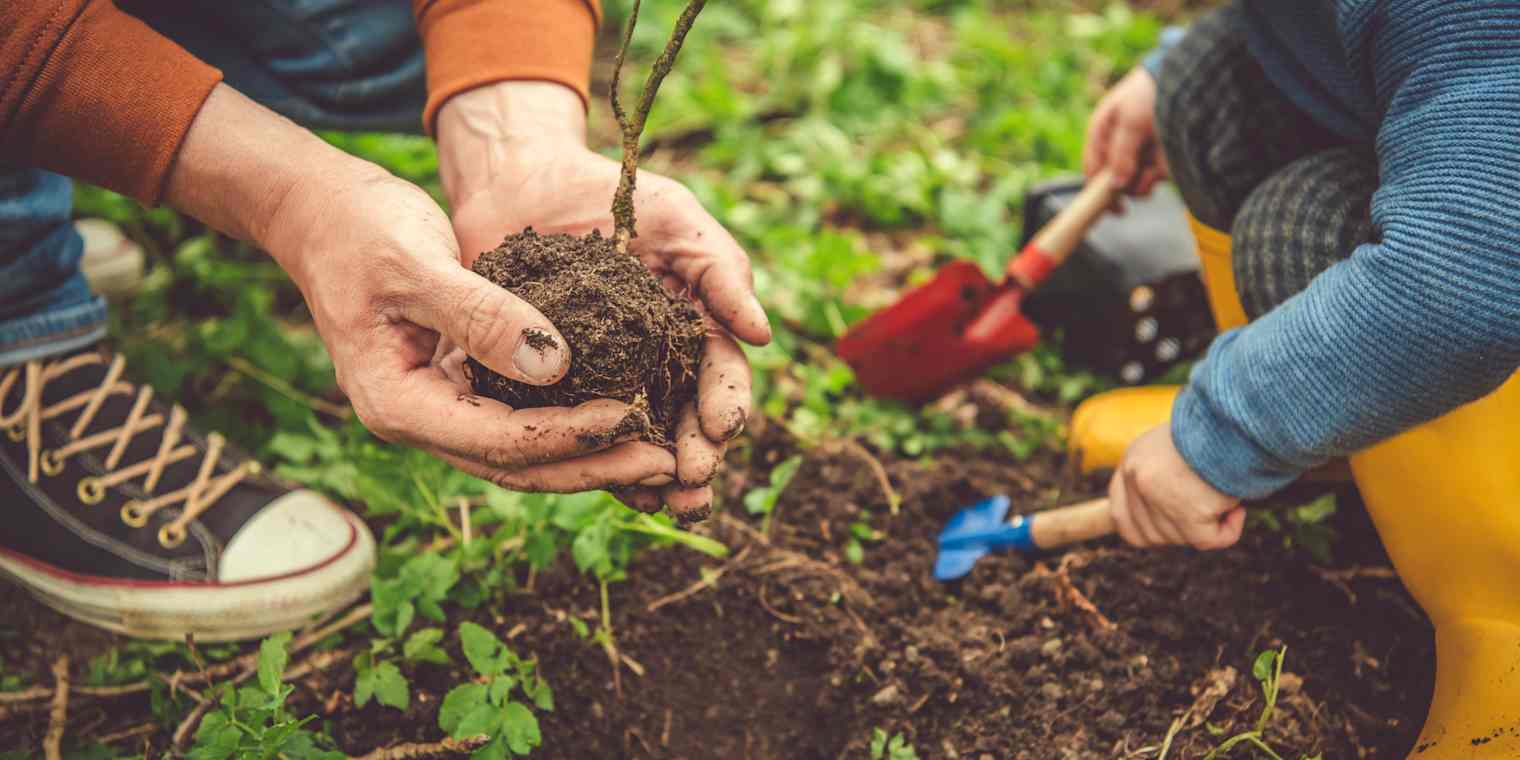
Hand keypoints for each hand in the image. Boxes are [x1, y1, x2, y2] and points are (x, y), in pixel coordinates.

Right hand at [167, 85, 676, 492]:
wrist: (322, 212)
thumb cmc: (359, 230)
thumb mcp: (416, 263)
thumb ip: (480, 314)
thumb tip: (557, 366)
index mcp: (398, 403)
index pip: (497, 440)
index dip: (568, 436)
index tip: (632, 418)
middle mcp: (419, 419)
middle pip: (518, 465)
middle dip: (594, 466)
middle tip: (666, 460)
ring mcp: (440, 407)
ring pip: (524, 452)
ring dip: (590, 455)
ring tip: (659, 451)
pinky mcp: (461, 385)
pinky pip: (522, 419)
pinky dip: (571, 422)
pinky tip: (623, 414)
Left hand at [435, 82, 771, 519]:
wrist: (524, 182)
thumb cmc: (612, 194)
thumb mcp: (677, 220)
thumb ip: (721, 273)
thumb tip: (763, 334)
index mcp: (695, 326)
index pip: (722, 376)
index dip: (727, 405)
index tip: (722, 429)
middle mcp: (658, 362)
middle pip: (688, 422)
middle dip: (698, 457)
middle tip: (693, 484)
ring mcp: (608, 379)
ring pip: (640, 439)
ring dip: (656, 477)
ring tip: (665, 505)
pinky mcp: (555, 388)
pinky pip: (579, 432)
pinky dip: (596, 462)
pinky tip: (605, 488)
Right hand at [1084, 67, 1167, 196]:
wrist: (1184, 77)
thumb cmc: (1148, 92)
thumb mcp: (1131, 120)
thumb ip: (1121, 153)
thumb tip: (1115, 185)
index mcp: (1101, 135)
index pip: (1093, 171)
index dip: (1098, 190)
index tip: (1113, 207)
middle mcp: (1117, 149)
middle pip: (1113, 182)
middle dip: (1127, 184)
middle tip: (1142, 177)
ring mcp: (1138, 156)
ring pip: (1134, 185)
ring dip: (1144, 182)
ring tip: (1154, 165)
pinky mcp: (1157, 161)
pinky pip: (1152, 180)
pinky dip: (1158, 176)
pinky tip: (1163, 162)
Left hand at [1107, 425, 1244, 549]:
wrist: (1234, 418)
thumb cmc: (1215, 426)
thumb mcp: (1176, 443)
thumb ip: (1165, 474)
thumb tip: (1176, 507)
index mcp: (1132, 460)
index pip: (1120, 514)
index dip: (1145, 525)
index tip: (1172, 522)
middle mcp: (1137, 479)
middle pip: (1152, 533)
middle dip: (1182, 528)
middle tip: (1209, 504)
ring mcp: (1158, 499)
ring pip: (1183, 537)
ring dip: (1209, 523)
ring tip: (1226, 491)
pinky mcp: (1186, 515)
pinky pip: (1211, 540)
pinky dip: (1229, 530)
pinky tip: (1238, 507)